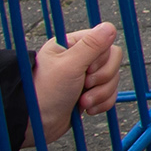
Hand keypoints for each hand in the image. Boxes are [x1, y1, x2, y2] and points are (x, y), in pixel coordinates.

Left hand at [33, 23, 121, 141]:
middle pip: (113, 60)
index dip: (102, 58)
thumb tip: (110, 26)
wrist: (37, 124)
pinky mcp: (90, 94)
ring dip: (101, 93)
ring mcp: (86, 77)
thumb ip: (92, 45)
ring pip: (113, 78)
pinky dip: (103, 103)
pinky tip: (88, 109)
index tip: (87, 70)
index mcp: (71, 45)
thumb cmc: (47, 92)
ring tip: (83, 102)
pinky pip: (111, 94)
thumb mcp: (69, 65)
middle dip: (103, 78)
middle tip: (85, 85)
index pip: (105, 42)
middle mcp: (80, 59)